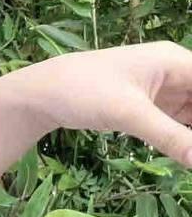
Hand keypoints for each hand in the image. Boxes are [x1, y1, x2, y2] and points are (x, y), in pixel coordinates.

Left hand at [13, 42, 191, 168]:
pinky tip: (188, 154)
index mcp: (175, 61)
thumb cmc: (83, 91)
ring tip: (191, 155)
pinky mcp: (150, 108)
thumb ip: (172, 138)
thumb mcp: (130, 114)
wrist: (41, 94)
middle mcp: (174, 72)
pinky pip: (181, 124)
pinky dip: (188, 139)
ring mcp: (163, 91)